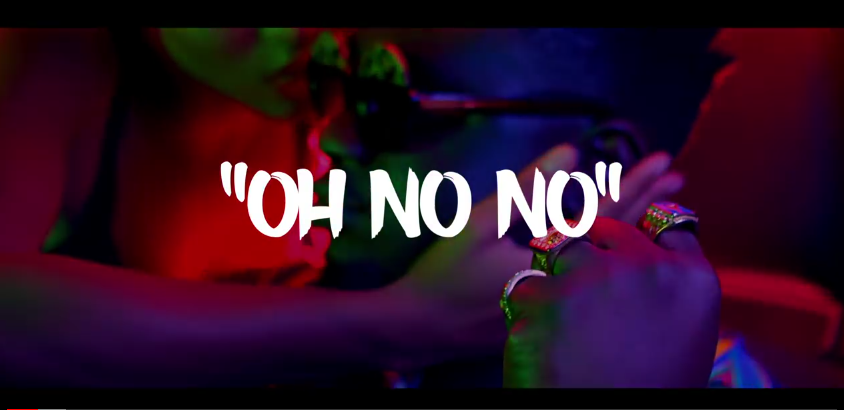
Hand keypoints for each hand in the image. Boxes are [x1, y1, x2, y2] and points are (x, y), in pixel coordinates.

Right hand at [384, 145, 685, 366]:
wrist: (423, 328)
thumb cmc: (447, 273)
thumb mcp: (480, 222)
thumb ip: (528, 187)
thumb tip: (572, 152)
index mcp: (554, 261)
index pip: (606, 218)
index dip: (635, 185)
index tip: (662, 161)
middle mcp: (570, 288)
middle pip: (621, 242)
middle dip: (649, 205)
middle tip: (677, 177)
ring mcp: (567, 307)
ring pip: (614, 264)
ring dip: (640, 229)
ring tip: (666, 205)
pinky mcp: (559, 315)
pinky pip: (600, 278)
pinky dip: (619, 253)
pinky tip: (630, 240)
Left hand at [503, 217, 720, 386]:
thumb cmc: (648, 390)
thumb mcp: (684, 335)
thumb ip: (667, 286)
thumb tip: (649, 249)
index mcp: (691, 278)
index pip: (666, 224)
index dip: (641, 235)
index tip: (627, 250)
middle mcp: (643, 267)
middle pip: (604, 226)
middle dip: (589, 249)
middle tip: (581, 292)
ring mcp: (590, 280)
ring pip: (558, 246)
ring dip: (554, 275)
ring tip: (560, 322)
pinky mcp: (542, 299)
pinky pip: (525, 287)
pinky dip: (526, 312)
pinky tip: (543, 344)